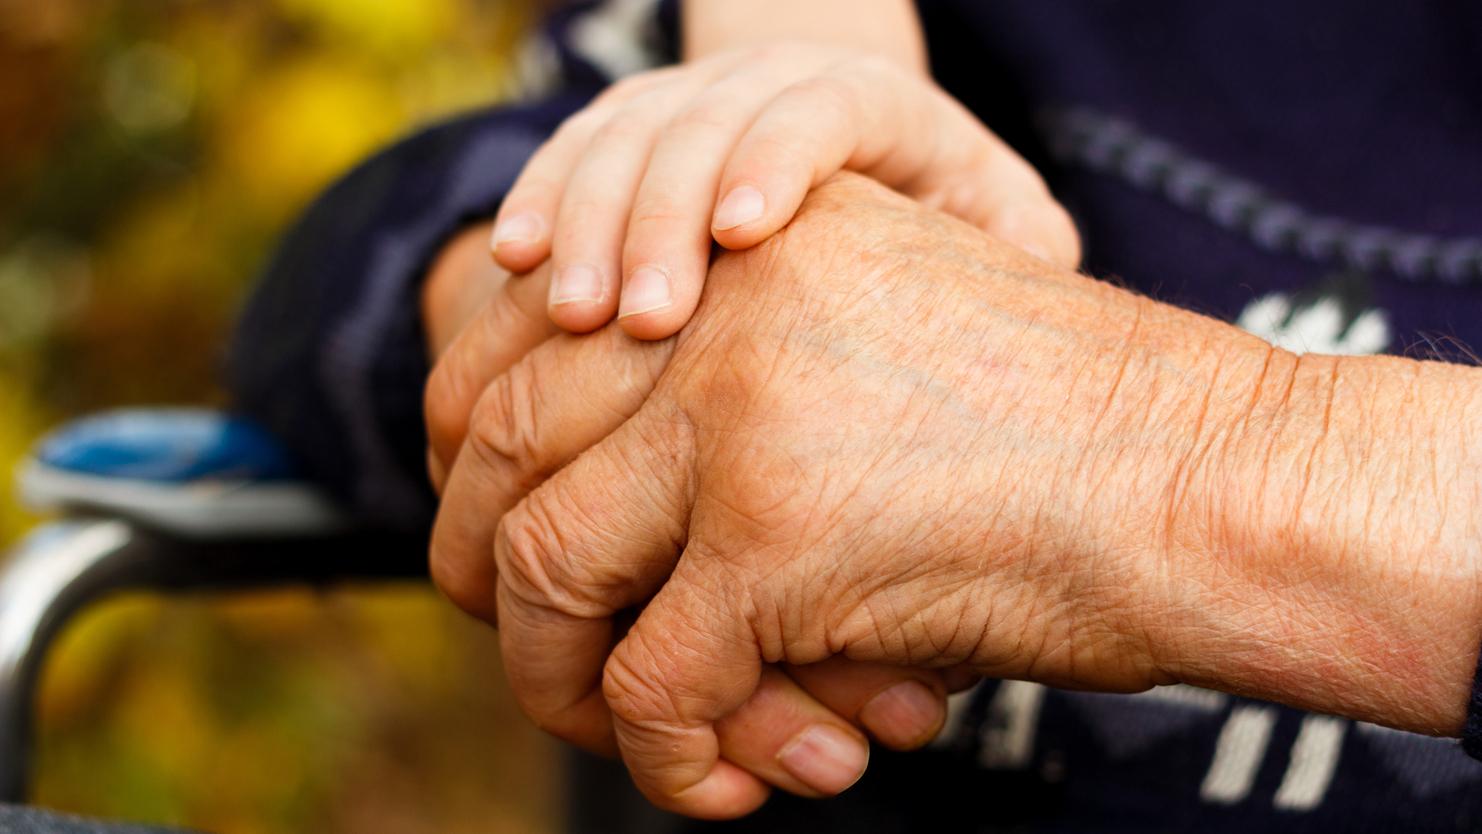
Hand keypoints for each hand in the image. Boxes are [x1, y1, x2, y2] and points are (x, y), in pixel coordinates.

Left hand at [433, 174, 1481, 816]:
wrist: (1209, 479)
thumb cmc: (1059, 433)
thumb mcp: (864, 352)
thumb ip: (728, 395)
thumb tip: (592, 522)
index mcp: (740, 247)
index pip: (522, 335)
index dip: (478, 453)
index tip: (502, 537)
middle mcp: (721, 306)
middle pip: (501, 443)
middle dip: (489, 570)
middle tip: (542, 655)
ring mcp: (739, 416)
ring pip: (544, 565)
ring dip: (561, 677)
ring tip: (630, 735)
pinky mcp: (778, 537)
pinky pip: (652, 681)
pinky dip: (666, 757)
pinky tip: (730, 785)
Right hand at [486, 43, 1078, 339]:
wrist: (864, 158)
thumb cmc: (941, 224)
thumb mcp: (1005, 230)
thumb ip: (1019, 260)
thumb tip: (1017, 328)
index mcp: (878, 105)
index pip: (822, 107)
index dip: (776, 159)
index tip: (739, 237)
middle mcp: (776, 82)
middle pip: (708, 120)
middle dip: (663, 216)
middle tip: (637, 319)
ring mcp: (698, 98)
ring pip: (629, 131)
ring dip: (591, 218)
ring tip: (571, 313)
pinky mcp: (637, 125)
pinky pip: (578, 145)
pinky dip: (542, 197)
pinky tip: (513, 261)